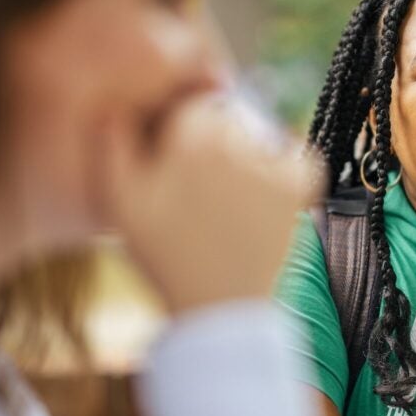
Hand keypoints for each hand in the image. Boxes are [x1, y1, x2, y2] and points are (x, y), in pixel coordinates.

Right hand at [99, 91, 320, 314]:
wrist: (219, 310)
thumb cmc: (165, 258)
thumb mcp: (122, 203)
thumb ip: (115, 145)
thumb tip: (120, 107)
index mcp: (190, 137)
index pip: (190, 106)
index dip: (181, 131)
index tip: (177, 160)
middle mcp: (234, 140)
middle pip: (226, 118)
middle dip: (213, 141)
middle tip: (203, 186)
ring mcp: (272, 162)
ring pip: (259, 135)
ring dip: (248, 154)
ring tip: (230, 200)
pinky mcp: (300, 185)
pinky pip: (298, 155)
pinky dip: (288, 164)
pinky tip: (265, 192)